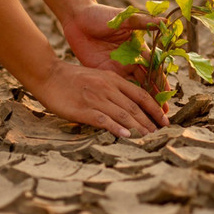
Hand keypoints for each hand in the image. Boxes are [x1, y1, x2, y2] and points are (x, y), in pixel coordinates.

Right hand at [30, 60, 168, 137]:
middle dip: (150, 122)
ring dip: (138, 128)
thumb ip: (114, 89)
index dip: (155, 109)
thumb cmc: (73, 78)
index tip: (165, 120)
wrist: (48, 75)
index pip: (141, 95)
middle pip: (135, 107)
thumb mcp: (98, 77)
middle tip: (160, 134)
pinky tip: (126, 136)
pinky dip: (116, 128)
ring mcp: (96, 98)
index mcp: (113, 79)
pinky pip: (104, 120)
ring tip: (148, 138)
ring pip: (123, 115)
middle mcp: (108, 88)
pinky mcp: (83, 109)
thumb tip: (130, 105)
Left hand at [61, 3, 170, 109]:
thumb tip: (166, 22)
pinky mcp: (103, 72)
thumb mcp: (123, 18)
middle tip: (162, 115)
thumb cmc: (101, 15)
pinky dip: (121, 100)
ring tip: (148, 118)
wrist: (77, 18)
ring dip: (140, 104)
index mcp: (137, 48)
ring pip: (132, 89)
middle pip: (145, 82)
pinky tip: (127, 113)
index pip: (153, 68)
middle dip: (154, 98)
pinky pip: (115, 89)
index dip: (161, 81)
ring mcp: (116, 68)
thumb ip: (143, 22)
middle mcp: (129, 60)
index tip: (168, 95)